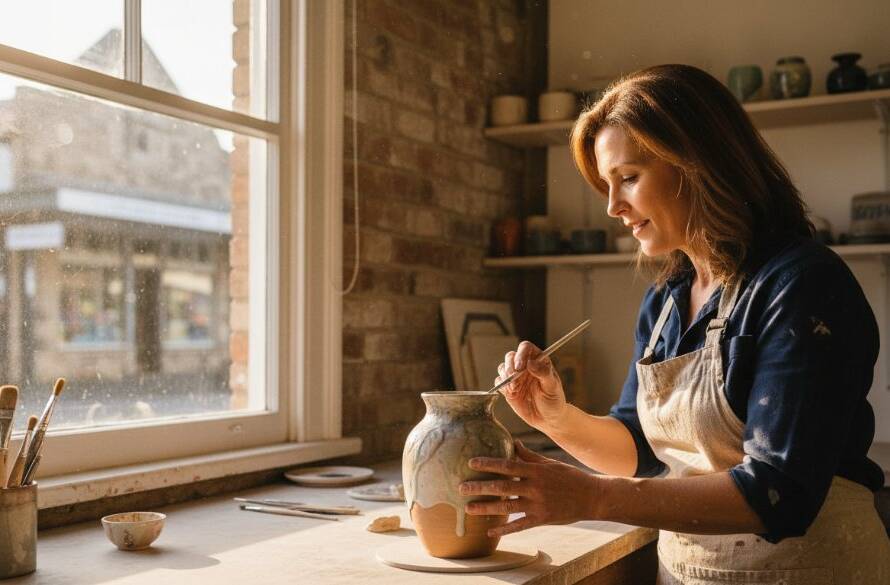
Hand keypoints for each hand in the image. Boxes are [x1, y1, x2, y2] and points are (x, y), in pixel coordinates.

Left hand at [459, 441, 599, 536]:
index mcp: (535, 471)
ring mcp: (538, 504)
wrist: (592, 496)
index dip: (488, 464)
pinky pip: (520, 526)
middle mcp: (535, 487)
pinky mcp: (542, 519)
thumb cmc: (569, 477)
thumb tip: (513, 442)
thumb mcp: (549, 463)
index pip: (507, 465)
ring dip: (486, 508)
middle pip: (502, 486)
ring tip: (469, 509)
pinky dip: (504, 529)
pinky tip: (490, 531)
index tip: (471, 463)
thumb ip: (529, 455)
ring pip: (507, 507)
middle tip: (461, 488)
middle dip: (480, 487)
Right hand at [496, 341, 566, 430]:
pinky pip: (499, 382)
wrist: (548, 419)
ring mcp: (515, 377)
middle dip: (510, 366)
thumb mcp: (552, 387)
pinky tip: (512, 393)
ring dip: (505, 376)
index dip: (520, 354)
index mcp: (538, 360)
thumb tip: (531, 363)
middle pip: (511, 356)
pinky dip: (502, 385)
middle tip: (514, 377)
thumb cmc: (554, 401)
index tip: (520, 367)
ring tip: (514, 388)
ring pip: (503, 367)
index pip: (526, 348)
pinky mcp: (508, 388)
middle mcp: (525, 366)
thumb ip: (543, 373)